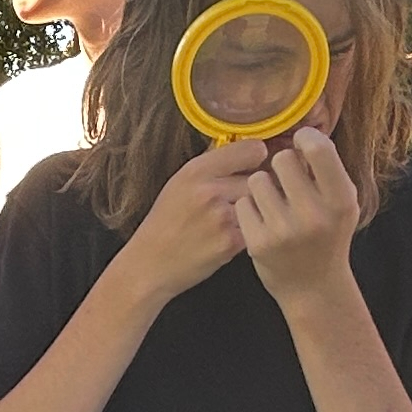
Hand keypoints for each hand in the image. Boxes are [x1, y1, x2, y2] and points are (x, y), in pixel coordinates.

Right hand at [109, 138, 268, 312]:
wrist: (151, 263)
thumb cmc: (165, 223)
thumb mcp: (179, 183)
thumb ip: (211, 166)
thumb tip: (243, 148)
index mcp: (196, 170)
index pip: (251, 149)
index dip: (257, 157)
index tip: (255, 164)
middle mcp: (209, 190)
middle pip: (259, 178)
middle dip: (256, 188)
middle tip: (241, 198)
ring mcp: (222, 217)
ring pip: (260, 204)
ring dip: (256, 210)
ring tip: (237, 218)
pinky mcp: (231, 242)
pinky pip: (256, 228)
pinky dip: (249, 232)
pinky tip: (231, 236)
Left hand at [234, 126, 360, 308]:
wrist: (313, 288)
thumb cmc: (327, 235)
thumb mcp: (341, 203)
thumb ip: (327, 171)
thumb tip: (302, 134)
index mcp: (341, 201)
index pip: (318, 148)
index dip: (305, 140)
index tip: (301, 145)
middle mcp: (314, 216)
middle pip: (282, 159)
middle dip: (281, 166)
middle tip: (287, 183)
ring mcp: (284, 231)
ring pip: (257, 180)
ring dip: (262, 187)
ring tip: (275, 204)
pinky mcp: (258, 243)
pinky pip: (242, 203)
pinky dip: (249, 209)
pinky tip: (263, 222)